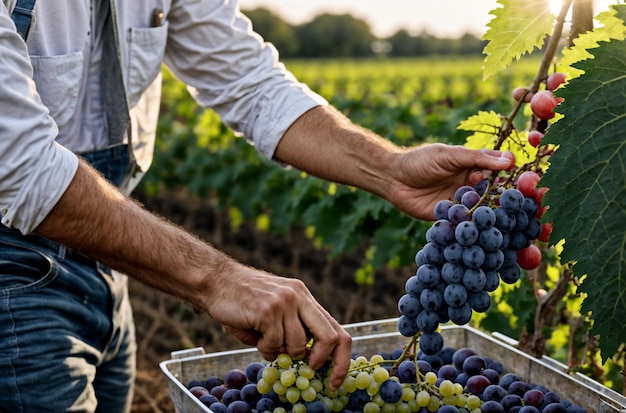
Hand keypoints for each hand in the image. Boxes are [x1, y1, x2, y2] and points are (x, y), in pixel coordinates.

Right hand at [203, 264, 351, 390]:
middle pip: (330, 337)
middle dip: (321, 361)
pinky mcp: (268, 310)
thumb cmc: (244, 301)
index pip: (337, 330)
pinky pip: (274, 343)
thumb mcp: (277, 311)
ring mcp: (285, 302)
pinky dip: (264, 348)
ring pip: (296, 345)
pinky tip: (253, 333)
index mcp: (305, 298)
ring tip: (264, 341)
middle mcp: (299, 296)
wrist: (217, 281)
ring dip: (280, 352)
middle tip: (308, 370)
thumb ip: (294, 331)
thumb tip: (308, 361)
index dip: (341, 360)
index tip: (334, 382)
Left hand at [387, 143, 511, 219]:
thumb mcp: (449, 155)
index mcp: (472, 165)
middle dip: (503, 193)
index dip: (508, 169)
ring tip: (499, 212)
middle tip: (512, 197)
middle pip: (494, 189)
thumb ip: (476, 158)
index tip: (517, 174)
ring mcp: (461, 201)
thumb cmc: (421, 161)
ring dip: (491, 210)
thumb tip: (508, 160)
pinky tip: (481, 226)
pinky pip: (465, 221)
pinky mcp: (450, 216)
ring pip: (482, 206)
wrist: (394, 178)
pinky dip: (474, 223)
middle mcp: (470, 183)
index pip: (497, 166)